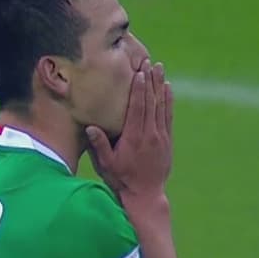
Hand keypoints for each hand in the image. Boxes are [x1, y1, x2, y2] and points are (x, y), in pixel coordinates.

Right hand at [85, 60, 172, 205]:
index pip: (137, 108)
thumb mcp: (106, 165)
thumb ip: (99, 146)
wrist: (146, 195)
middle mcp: (150, 134)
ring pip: (162, 106)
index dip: (139, 89)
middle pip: (151, 102)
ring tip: (159, 69)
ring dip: (160, 86)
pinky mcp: (167, 141)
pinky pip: (168, 116)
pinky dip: (168, 101)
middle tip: (149, 62)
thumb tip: (90, 127)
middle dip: (150, 81)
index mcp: (134, 138)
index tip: (139, 72)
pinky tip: (167, 89)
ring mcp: (161, 137)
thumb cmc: (122, 179)